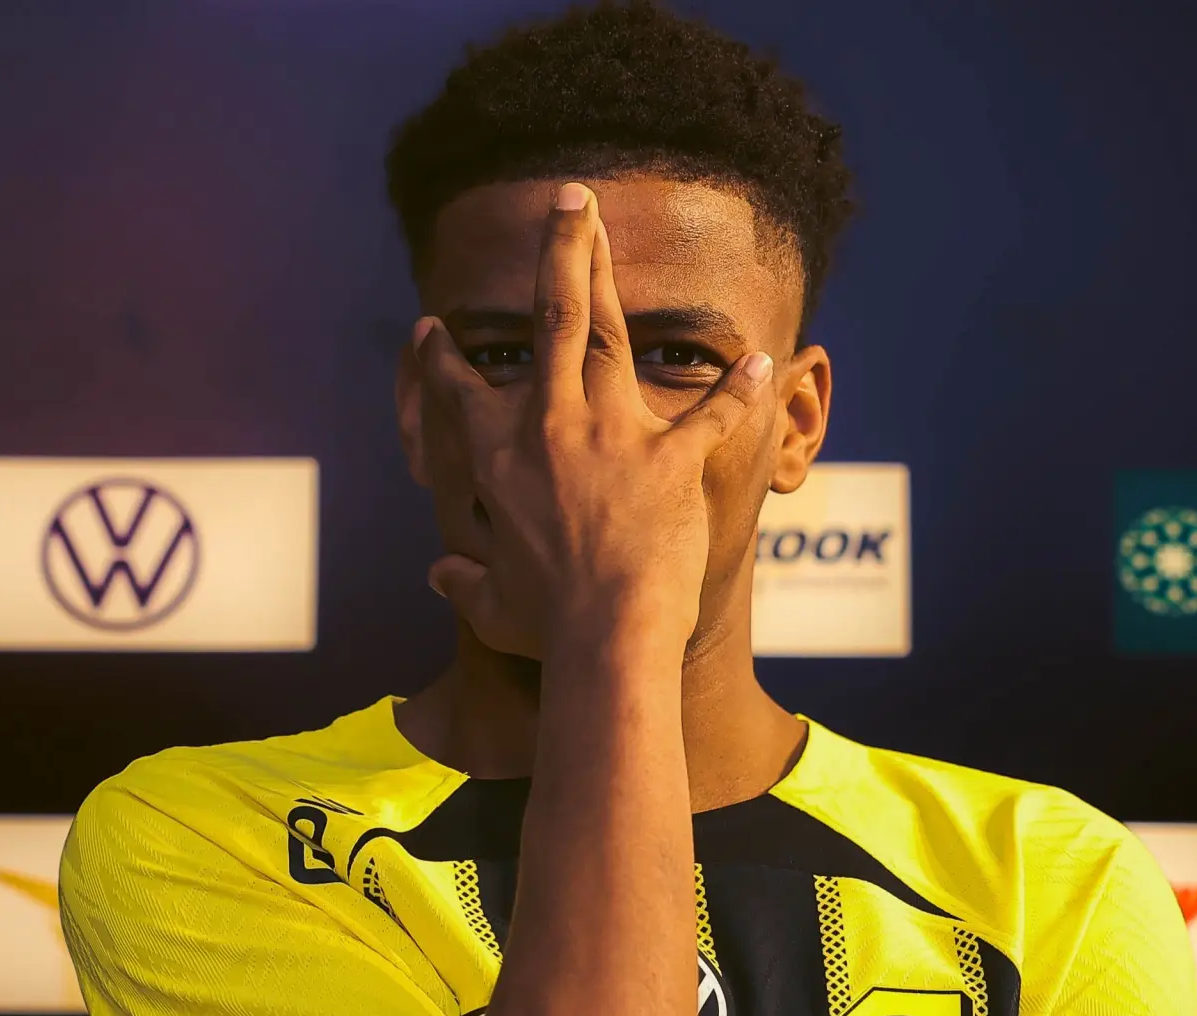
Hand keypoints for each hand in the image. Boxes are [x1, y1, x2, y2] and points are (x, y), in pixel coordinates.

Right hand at [416, 181, 776, 658]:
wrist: (606, 636)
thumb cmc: (544, 625)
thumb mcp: (491, 604)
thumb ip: (464, 581)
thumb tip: (439, 576)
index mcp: (496, 456)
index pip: (459, 391)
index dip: (440, 359)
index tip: (434, 329)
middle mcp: (549, 423)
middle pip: (552, 316)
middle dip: (559, 249)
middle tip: (567, 198)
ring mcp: (612, 431)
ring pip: (610, 328)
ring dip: (610, 268)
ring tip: (604, 220)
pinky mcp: (670, 456)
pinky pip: (710, 412)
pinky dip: (738, 387)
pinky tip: (762, 357)